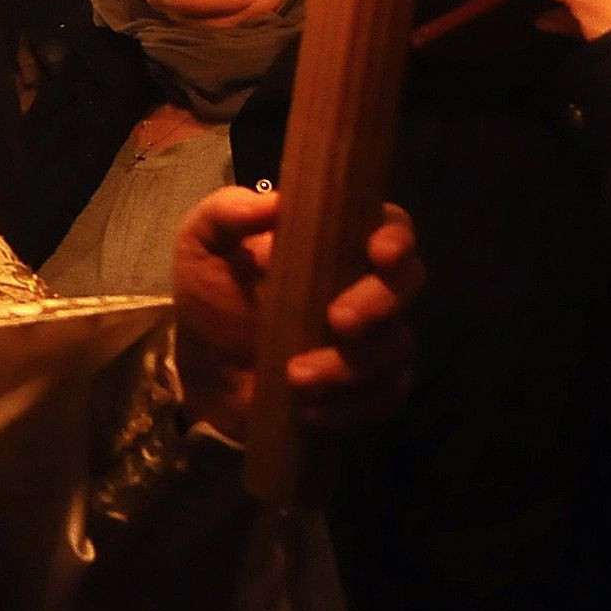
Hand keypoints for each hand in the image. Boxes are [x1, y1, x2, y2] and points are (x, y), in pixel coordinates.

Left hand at [168, 186, 420, 440]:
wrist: (205, 372)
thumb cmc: (213, 297)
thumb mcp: (202, 246)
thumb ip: (226, 213)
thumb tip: (272, 203)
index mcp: (337, 242)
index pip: (391, 226)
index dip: (396, 237)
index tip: (378, 252)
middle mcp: (366, 286)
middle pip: (409, 282)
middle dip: (380, 302)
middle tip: (337, 320)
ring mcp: (374, 339)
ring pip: (396, 346)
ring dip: (348, 365)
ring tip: (294, 376)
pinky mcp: (370, 389)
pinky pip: (385, 397)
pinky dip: (349, 405)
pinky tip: (308, 407)